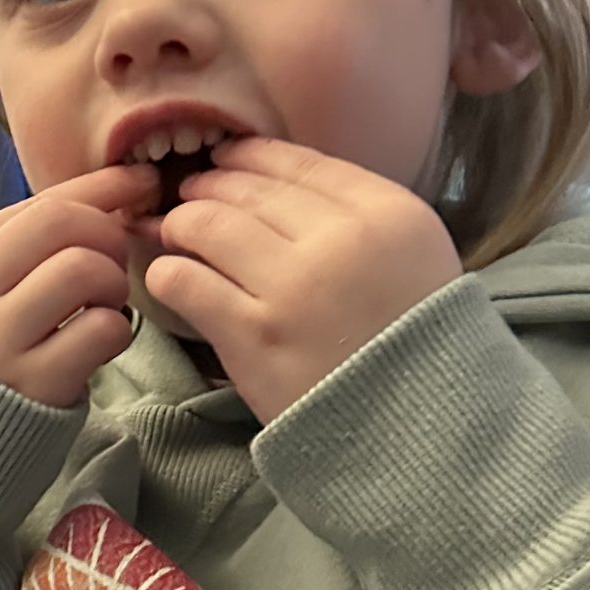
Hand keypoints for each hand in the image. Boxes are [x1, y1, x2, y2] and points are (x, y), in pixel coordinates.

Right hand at [0, 164, 157, 406]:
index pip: (33, 206)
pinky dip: (117, 327)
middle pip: (58, 224)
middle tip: (112, 261)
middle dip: (105, 231)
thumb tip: (112, 191)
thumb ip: (20, 250)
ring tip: (102, 304)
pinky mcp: (34, 387)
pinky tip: (102, 340)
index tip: (139, 183)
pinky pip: (101, 330)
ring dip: (112, 281)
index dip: (98, 188)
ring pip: (81, 269)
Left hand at [148, 139, 461, 423]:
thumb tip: (282, 184)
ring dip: (182, 225)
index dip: (248, 158)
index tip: (224, 164)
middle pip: (246, 189)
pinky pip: (186, 281)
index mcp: (387, 212)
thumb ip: (361, 216)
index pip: (297, 162)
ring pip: (207, 225)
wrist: (420, 431)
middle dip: (208, 188)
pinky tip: (172, 279)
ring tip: (175, 235)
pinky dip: (169, 272)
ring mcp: (293, 287)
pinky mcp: (253, 336)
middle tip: (189, 200)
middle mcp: (341, 240)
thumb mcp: (415, 256)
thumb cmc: (418, 346)